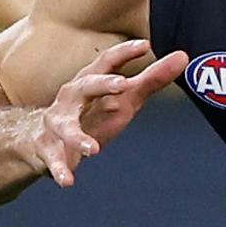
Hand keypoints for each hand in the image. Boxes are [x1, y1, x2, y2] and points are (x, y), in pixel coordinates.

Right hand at [31, 39, 187, 187]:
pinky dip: (59, 169)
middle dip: (102, 84)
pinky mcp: (47, 146)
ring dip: (77, 136)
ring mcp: (57, 121)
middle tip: (123, 86)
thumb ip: (152, 78)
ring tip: (93, 149)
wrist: (42, 134)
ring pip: (64, 125)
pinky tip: (68, 180)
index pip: (108, 61)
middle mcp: (72, 96)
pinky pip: (53, 157)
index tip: (145, 46)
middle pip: (85, 85)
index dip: (125, 52)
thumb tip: (183, 56)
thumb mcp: (124, 96)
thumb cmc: (92, 110)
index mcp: (91, 79)